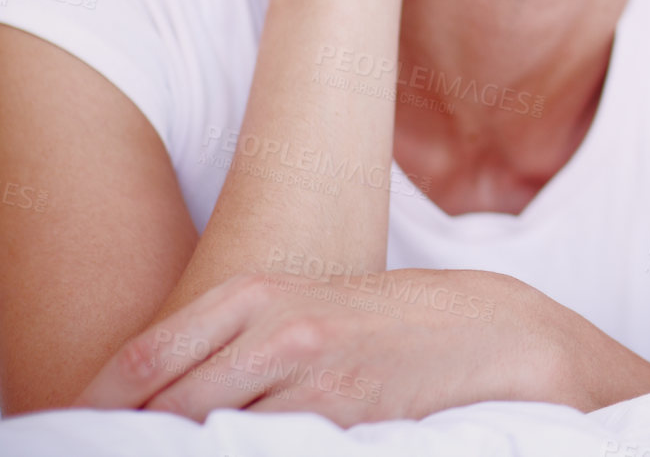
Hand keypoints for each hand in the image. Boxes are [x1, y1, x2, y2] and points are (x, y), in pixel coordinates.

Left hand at [75, 269, 555, 424]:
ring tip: (200, 449)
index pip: (145, 359)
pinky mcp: (345, 409)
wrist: (479, 325)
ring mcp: (311, 369)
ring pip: (212, 432)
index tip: (86, 432)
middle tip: (129, 452)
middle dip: (142, 439)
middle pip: (169, 405)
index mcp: (255, 291)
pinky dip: (247, 452)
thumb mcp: (298, 309)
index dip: (102, 407)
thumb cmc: (379, 322)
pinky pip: (269, 447)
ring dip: (195, 448)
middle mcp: (276, 325)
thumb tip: (153, 400)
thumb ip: (228, 344)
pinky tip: (250, 450)